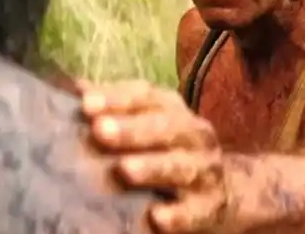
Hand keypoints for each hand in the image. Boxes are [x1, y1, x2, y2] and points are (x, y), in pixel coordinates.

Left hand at [81, 80, 227, 232]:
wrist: (228, 190)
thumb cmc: (170, 149)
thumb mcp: (148, 120)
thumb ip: (114, 106)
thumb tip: (76, 88)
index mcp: (172, 109)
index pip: (146, 96)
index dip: (117, 98)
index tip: (87, 104)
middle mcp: (192, 135)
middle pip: (164, 127)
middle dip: (132, 129)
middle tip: (100, 131)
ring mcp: (205, 170)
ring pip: (179, 167)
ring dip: (152, 168)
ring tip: (124, 169)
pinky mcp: (210, 207)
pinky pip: (194, 212)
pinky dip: (178, 215)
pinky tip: (157, 217)